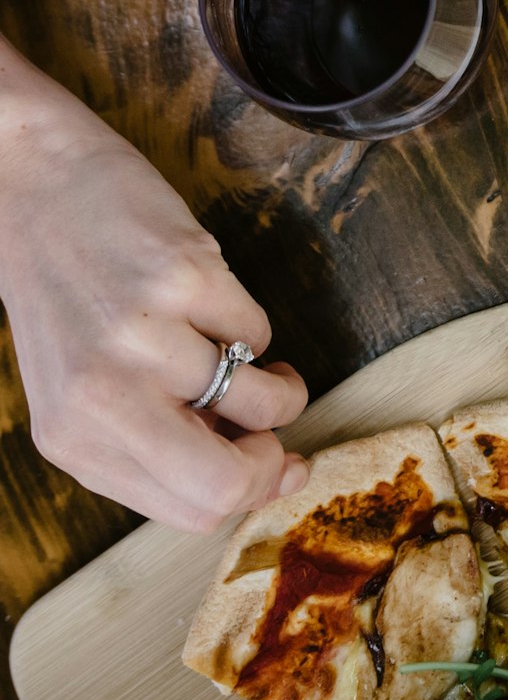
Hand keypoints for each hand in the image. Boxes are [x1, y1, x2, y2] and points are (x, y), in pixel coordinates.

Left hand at [0, 40, 307, 529]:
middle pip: (225, 483)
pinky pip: (260, 332)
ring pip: (264, 403)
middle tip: (278, 430)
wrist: (35, 189)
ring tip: (255, 359)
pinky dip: (250, 323)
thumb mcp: (86, 391)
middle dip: (275, 464)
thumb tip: (267, 471)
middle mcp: (103, 398)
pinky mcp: (186, 278)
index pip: (190, 510)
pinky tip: (212, 301)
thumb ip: (154, 441)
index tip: (279, 463)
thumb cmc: (68, 293)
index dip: (252, 492)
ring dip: (279, 384)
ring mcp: (146, 337)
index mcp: (75, 440)